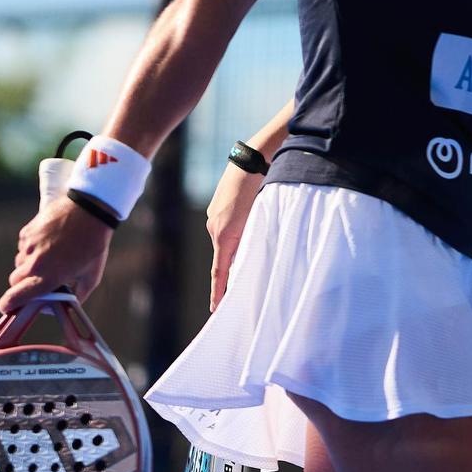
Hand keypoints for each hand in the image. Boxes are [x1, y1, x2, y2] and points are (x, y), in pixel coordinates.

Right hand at [0, 198, 112, 313]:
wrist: (91, 210)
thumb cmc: (94, 245)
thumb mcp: (92, 276)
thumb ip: (77, 296)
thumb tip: (63, 305)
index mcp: (47, 278)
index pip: (15, 297)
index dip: (7, 304)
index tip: (6, 307)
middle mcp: (34, 264)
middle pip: (14, 281)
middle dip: (23, 283)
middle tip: (38, 279)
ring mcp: (29, 246)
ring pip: (19, 262)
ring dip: (29, 263)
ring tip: (50, 255)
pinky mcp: (28, 231)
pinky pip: (23, 245)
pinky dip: (31, 247)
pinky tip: (48, 241)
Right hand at [207, 164, 264, 310]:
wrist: (249, 161)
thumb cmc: (258, 190)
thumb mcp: (258, 219)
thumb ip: (251, 242)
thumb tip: (245, 259)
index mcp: (225, 235)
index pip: (220, 272)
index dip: (218, 292)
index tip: (215, 310)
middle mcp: (215, 228)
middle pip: (224, 257)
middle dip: (232, 268)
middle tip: (242, 281)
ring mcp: (213, 216)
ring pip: (226, 240)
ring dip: (236, 244)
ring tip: (253, 240)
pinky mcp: (216, 207)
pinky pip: (225, 226)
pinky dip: (234, 230)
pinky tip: (246, 220)